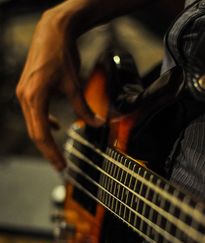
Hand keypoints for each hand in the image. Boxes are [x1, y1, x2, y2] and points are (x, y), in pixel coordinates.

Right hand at [16, 8, 100, 170]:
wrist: (52, 32)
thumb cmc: (61, 54)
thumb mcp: (75, 85)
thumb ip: (84, 107)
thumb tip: (98, 123)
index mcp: (35, 98)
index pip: (41, 134)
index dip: (51, 152)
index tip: (61, 165)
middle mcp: (25, 97)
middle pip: (35, 133)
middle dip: (48, 151)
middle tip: (60, 165)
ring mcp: (23, 93)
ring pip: (33, 125)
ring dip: (46, 139)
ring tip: (57, 152)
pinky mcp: (27, 90)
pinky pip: (35, 113)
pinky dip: (45, 122)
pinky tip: (57, 126)